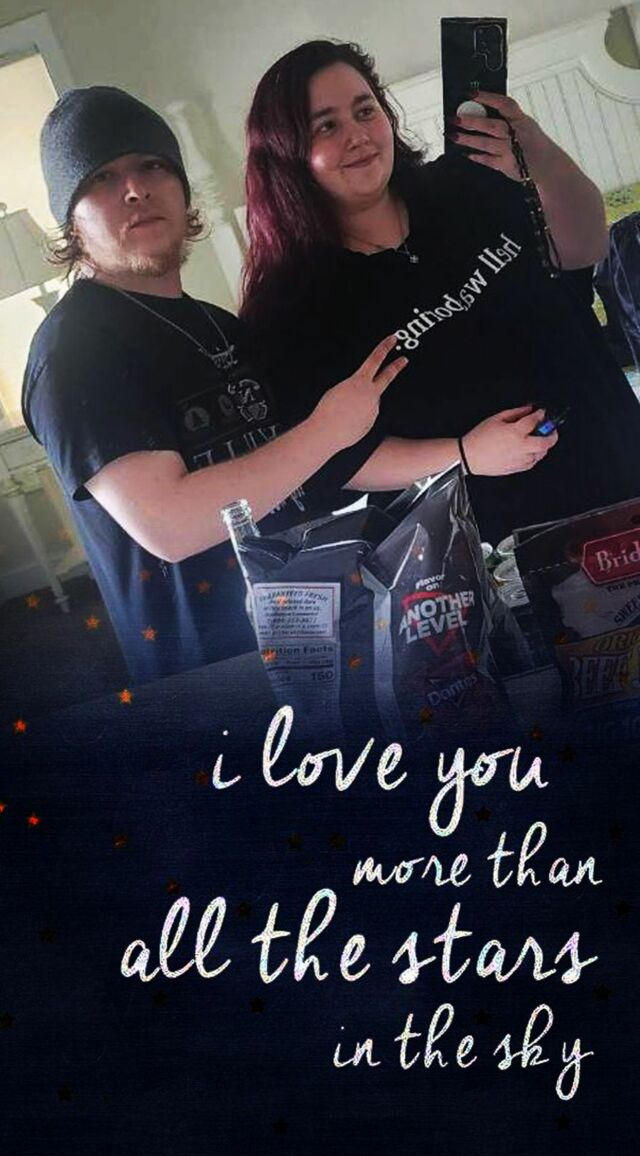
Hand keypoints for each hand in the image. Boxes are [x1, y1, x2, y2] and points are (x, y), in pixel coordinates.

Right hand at [310, 335, 406, 450]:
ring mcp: (373, 409)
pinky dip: (357, 416)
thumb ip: (353, 386)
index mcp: (360, 381)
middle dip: (396, 366)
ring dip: (360, 403)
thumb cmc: (327, 411)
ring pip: (371, 401)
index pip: (376, 359)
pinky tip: (346, 420)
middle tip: (404, 360)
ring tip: (344, 410)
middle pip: (387, 376)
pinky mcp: (371, 422)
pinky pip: (366, 415)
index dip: (385, 347)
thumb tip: (360, 391)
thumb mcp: (337, 388)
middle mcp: (371, 394)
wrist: (327, 432)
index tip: (392, 340)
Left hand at [449, 92, 552, 181]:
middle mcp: (516, 135)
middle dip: (472, 121)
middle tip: (455, 118)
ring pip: (486, 144)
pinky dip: (477, 157)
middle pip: (491, 126)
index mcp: (522, 121)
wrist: (549, 167)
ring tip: (454, 136)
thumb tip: (484, 110)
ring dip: (469, 139)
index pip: (505, 104)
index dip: (488, 98)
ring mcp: (511, 151)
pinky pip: (488, 161)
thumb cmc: (536, 145)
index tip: (473, 93)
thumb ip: (508, 120)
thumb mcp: (526, 126)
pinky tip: (466, 153)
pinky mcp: (507, 166)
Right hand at [462, 405, 557, 475]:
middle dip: (552, 434)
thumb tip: (527, 409)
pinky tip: (531, 451)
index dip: (541, 414)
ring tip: (540, 440)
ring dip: (544, 446)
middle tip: (551, 430)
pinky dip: (535, 456)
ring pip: (541, 454)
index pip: (535, 421)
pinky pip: (532, 463)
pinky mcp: (516, 468)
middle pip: (546, 442)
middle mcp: (521, 447)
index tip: (541, 412)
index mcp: (516, 432)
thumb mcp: (496, 418)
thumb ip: (515, 413)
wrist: (469, 456)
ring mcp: (520, 459)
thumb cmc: (479, 438)